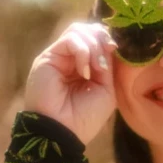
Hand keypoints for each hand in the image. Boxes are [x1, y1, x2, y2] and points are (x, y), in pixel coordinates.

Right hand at [23, 21, 117, 145]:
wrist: (63, 132)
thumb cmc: (85, 117)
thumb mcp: (105, 90)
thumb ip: (107, 66)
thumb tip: (108, 44)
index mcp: (85, 67)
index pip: (96, 39)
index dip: (106, 39)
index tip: (115, 49)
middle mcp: (70, 59)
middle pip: (86, 30)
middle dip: (101, 39)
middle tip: (107, 55)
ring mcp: (59, 57)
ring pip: (78, 30)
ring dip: (93, 46)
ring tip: (97, 68)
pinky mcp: (48, 57)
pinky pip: (70, 40)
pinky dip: (82, 51)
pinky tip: (84, 71)